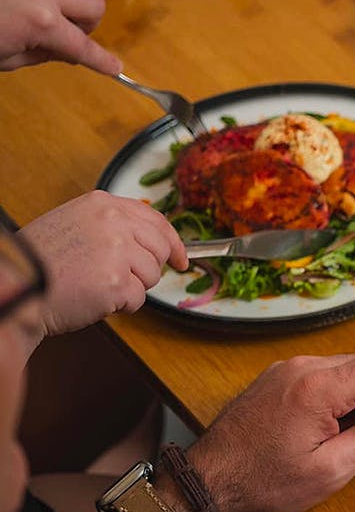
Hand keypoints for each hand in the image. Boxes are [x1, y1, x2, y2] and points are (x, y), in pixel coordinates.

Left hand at [0, 0, 120, 73]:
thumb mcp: (3, 57)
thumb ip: (39, 54)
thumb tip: (61, 51)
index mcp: (41, 23)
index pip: (83, 48)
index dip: (101, 62)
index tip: (114, 68)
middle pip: (93, 7)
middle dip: (86, 23)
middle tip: (65, 34)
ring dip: (66, 1)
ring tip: (39, 11)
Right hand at [19, 191, 187, 337]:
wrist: (17, 285)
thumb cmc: (40, 260)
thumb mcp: (74, 224)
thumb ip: (111, 225)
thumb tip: (148, 239)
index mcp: (103, 204)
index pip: (156, 220)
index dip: (173, 243)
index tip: (181, 258)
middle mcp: (113, 222)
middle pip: (160, 250)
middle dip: (147, 269)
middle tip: (119, 278)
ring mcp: (117, 252)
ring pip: (152, 276)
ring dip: (131, 288)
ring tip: (96, 284)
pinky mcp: (117, 282)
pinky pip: (138, 300)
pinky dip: (121, 306)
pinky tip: (94, 298)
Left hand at [187, 350, 354, 511]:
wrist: (208, 480)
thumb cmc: (265, 481)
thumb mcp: (331, 470)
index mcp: (319, 388)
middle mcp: (304, 367)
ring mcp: (288, 369)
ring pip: (350, 368)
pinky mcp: (279, 378)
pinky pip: (327, 375)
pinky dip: (349, 393)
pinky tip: (350, 422)